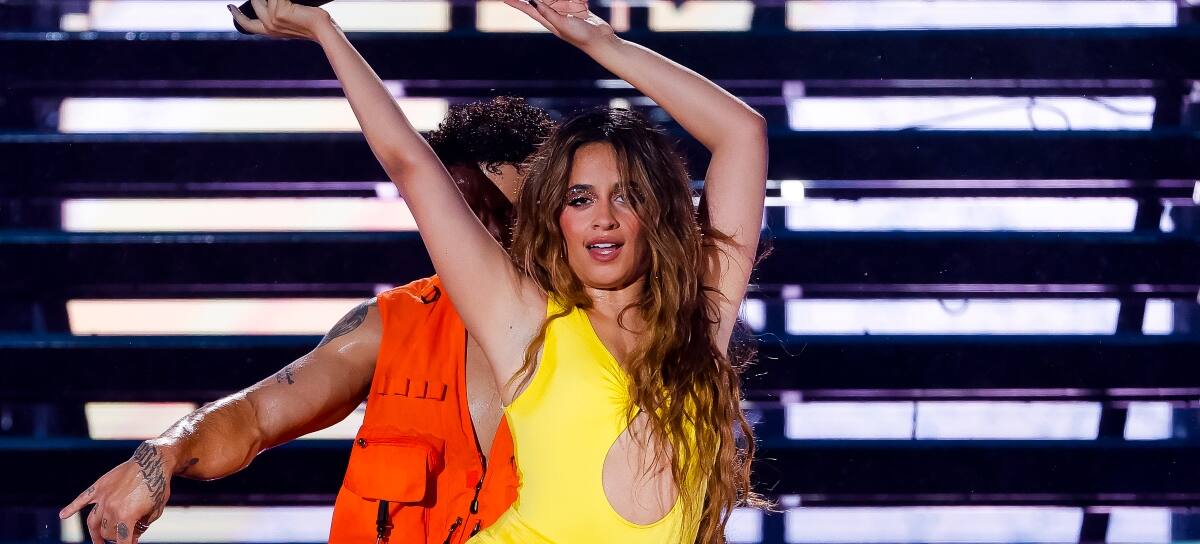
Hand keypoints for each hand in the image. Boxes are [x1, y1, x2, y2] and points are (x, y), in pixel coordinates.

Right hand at [60, 442, 177, 543]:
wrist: (153, 461)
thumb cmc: (158, 487)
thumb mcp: (155, 511)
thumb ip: (141, 526)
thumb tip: (132, 536)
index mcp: (127, 516)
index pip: (122, 540)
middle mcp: (111, 508)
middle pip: (107, 532)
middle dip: (115, 538)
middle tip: (123, 537)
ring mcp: (103, 497)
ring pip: (93, 522)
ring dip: (95, 533)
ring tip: (98, 541)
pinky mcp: (99, 487)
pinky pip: (82, 499)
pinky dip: (71, 508)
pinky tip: (63, 515)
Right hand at [227, 0, 332, 40]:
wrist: (323, 30)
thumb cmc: (312, 26)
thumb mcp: (290, 23)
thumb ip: (278, 16)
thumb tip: (274, 4)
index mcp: (270, 32)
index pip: (248, 25)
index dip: (237, 16)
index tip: (230, 7)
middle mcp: (269, 26)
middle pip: (255, 4)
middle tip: (278, 2)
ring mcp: (273, 18)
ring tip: (289, 4)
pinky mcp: (279, 10)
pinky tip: (290, 1)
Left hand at [500, 0, 614, 49]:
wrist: (601, 40)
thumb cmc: (581, 36)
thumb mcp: (562, 25)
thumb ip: (549, 13)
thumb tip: (533, 2)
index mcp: (549, 22)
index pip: (529, 10)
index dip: (517, 4)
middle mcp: (557, 16)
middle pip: (542, 1)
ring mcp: (568, 13)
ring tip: (568, 4)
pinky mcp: (579, 9)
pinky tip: (582, 3)